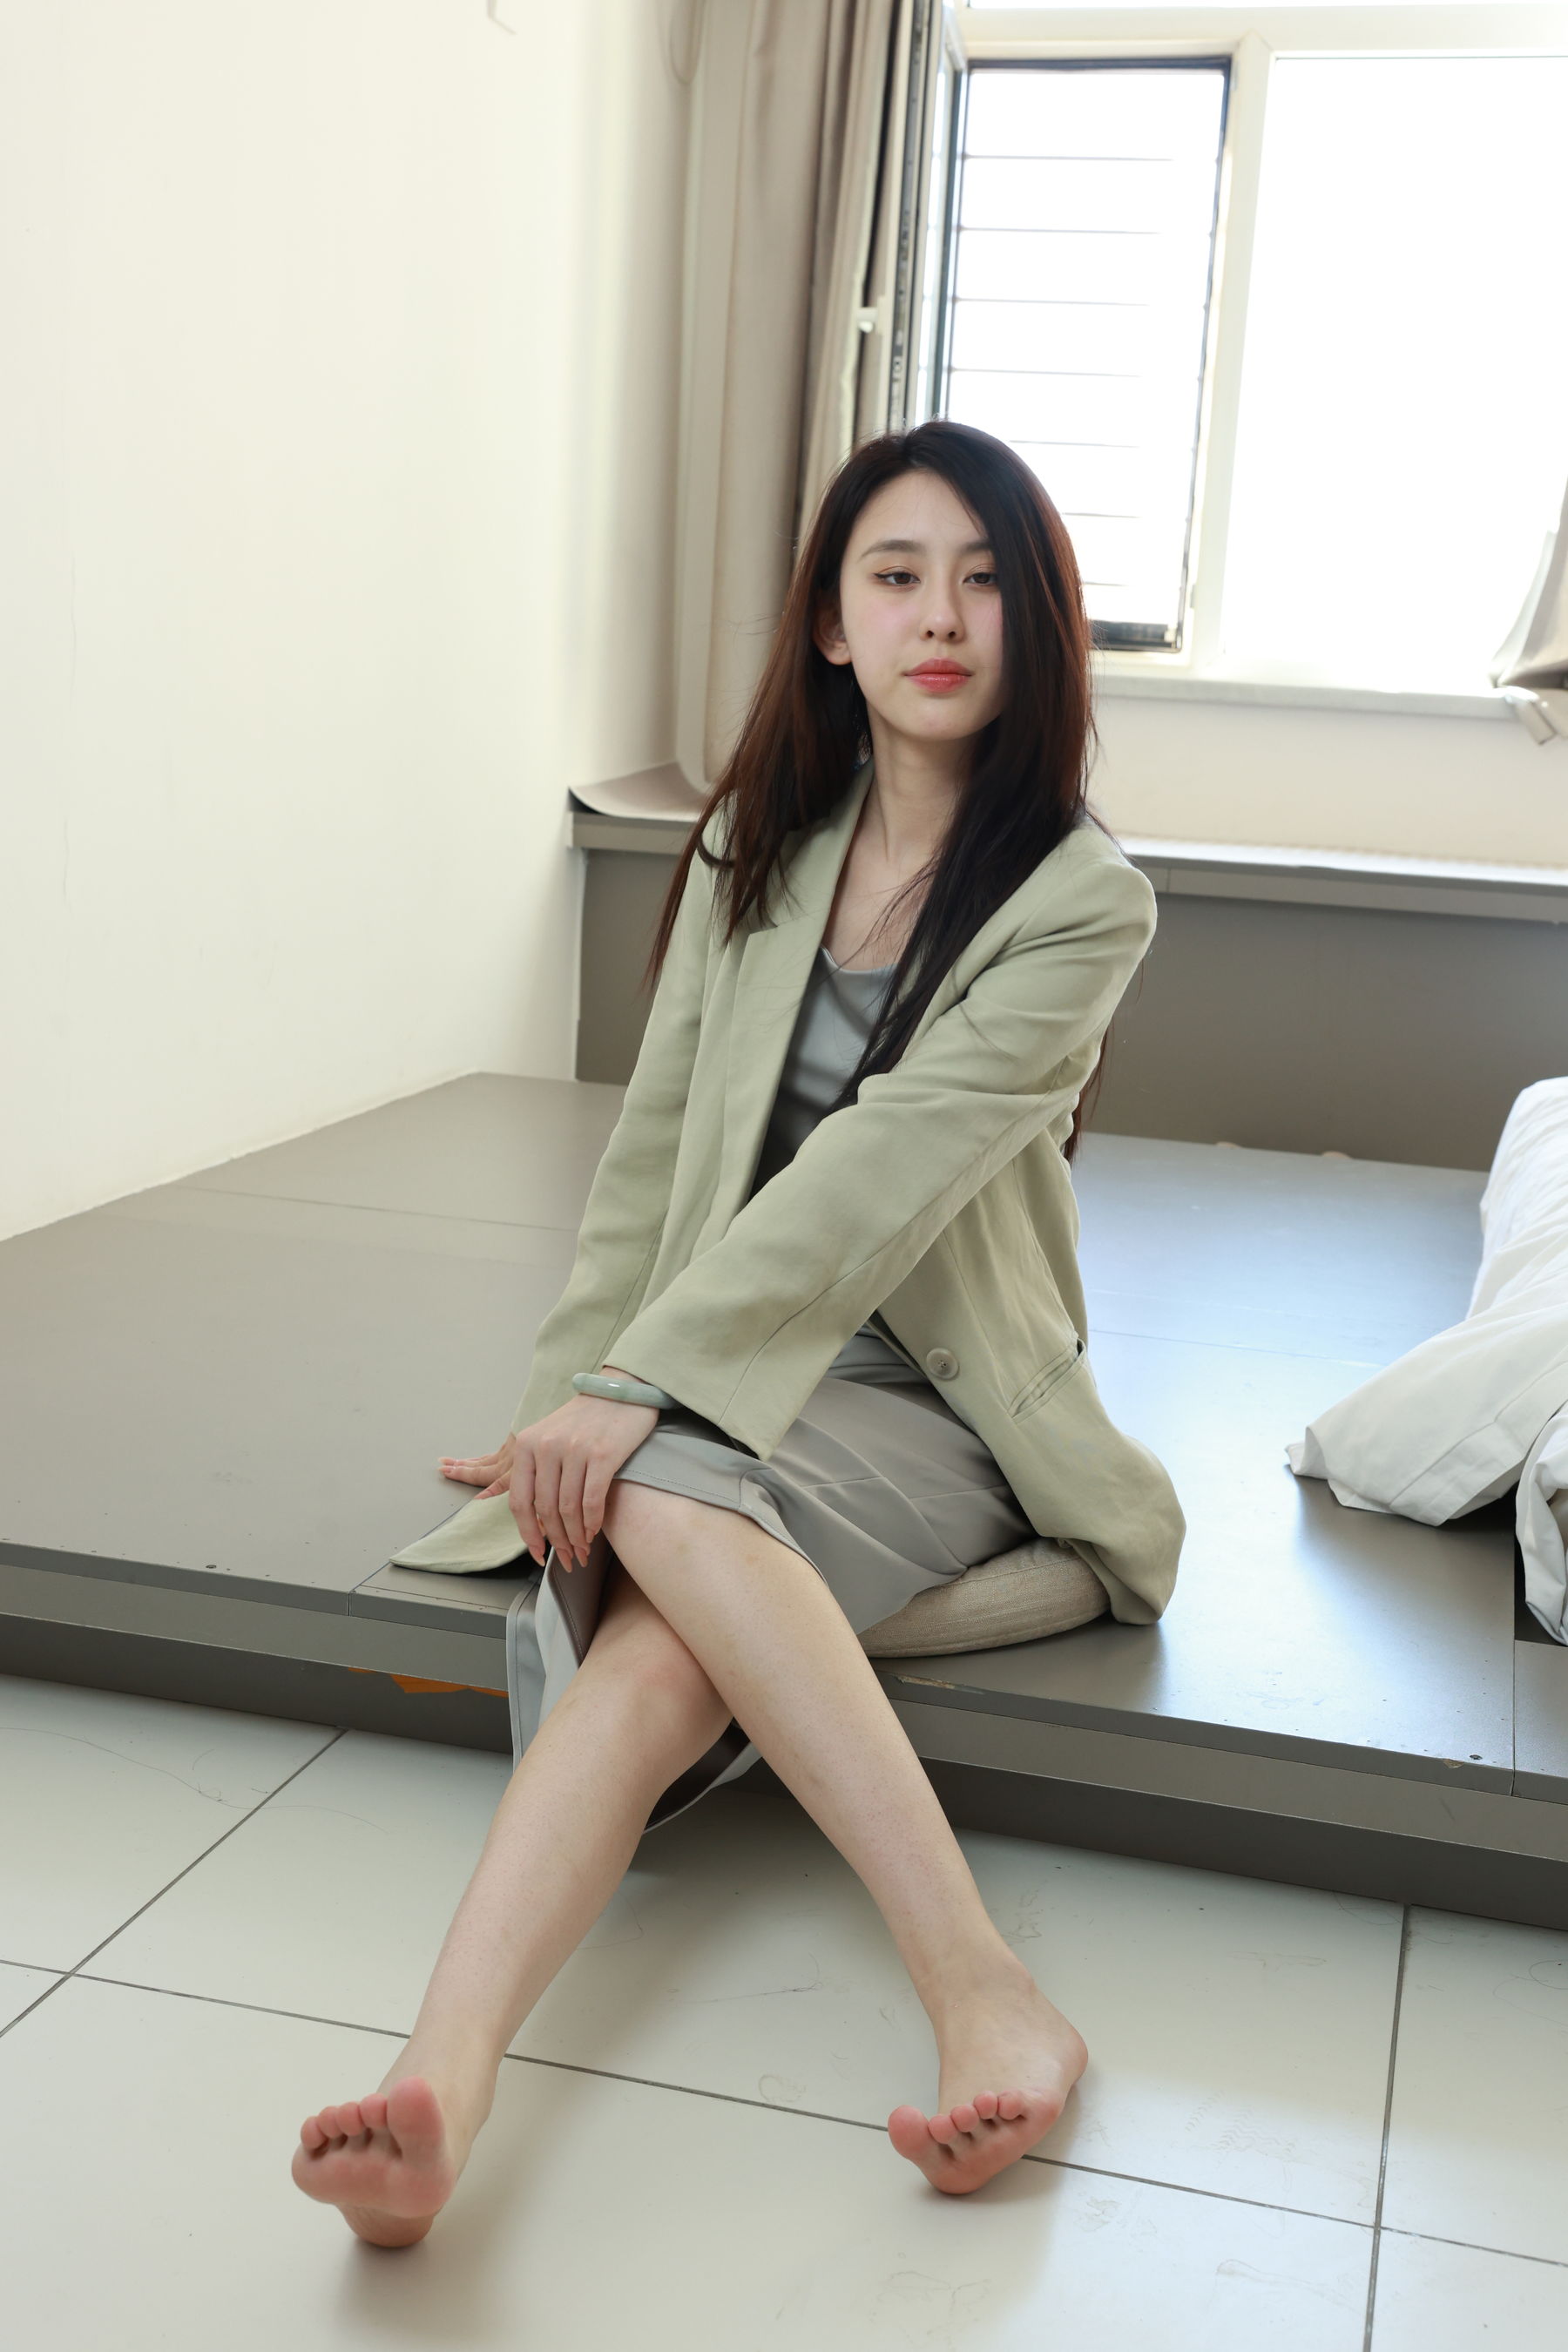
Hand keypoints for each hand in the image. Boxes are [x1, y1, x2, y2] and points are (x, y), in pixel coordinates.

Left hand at [440, 1381, 657, 1570]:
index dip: (528, 1534)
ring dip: (576, 1537)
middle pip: (545, 1510)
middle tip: (566, 1558)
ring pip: (568, 1510)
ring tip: (582, 1550)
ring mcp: (574, 1450)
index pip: (520, 1502)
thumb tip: (536, 1522)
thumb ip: (537, 1473)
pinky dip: (592, 1523)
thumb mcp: (548, 1438)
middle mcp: (546, 1446)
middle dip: (556, 1542)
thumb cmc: (585, 1421)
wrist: (621, 1392)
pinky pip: (592, 1501)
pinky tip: (594, 1532)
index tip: (538, 1554)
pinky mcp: (603, 1454)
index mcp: (527, 1444)